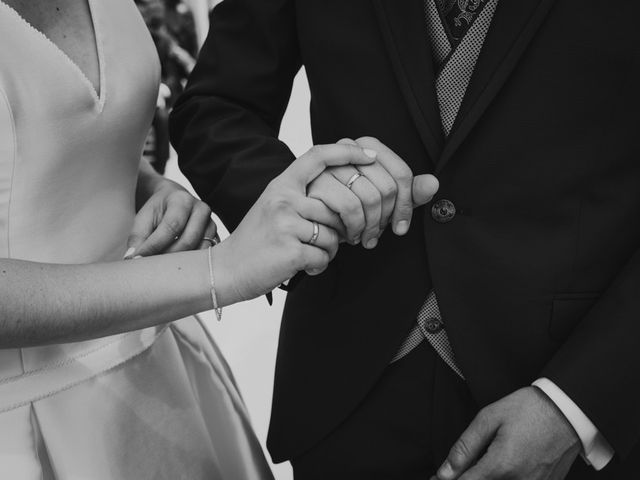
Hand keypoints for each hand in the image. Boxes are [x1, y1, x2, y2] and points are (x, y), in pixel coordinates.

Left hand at [125, 179, 216, 258]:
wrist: (174, 201)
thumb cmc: (157, 211)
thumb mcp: (143, 218)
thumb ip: (137, 237)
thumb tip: (133, 259)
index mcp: (182, 200)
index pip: (171, 226)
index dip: (154, 245)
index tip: (138, 259)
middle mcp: (202, 210)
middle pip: (188, 241)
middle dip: (168, 256)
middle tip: (152, 266)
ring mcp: (212, 225)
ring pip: (199, 251)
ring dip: (181, 263)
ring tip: (164, 268)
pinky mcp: (216, 238)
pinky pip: (206, 256)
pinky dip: (191, 265)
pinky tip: (177, 267)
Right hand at [214, 143, 374, 300]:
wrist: (227, 269)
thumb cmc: (256, 239)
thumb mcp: (274, 206)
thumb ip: (302, 195)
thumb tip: (346, 193)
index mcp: (281, 184)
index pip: (318, 156)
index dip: (348, 153)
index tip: (370, 155)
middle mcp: (283, 199)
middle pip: (337, 207)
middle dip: (340, 229)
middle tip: (324, 241)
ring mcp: (286, 224)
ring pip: (333, 235)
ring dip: (328, 250)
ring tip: (308, 254)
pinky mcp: (290, 251)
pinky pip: (324, 257)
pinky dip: (318, 266)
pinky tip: (303, 266)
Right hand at [306, 137, 438, 248]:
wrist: (308, 219)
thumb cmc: (346, 208)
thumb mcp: (381, 201)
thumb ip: (408, 193)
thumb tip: (433, 184)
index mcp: (365, 146)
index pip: (401, 174)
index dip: (406, 206)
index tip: (401, 228)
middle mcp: (344, 148)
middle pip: (386, 188)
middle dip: (385, 219)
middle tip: (377, 235)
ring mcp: (327, 166)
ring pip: (368, 200)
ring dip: (369, 227)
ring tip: (363, 238)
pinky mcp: (313, 185)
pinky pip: (347, 210)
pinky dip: (352, 230)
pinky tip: (348, 237)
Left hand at [433, 387, 581, 479]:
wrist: (568, 409)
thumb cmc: (529, 409)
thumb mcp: (489, 418)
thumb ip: (465, 447)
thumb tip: (445, 471)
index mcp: (502, 465)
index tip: (437, 479)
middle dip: (467, 478)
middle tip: (457, 472)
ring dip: (485, 478)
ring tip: (479, 466)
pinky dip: (504, 478)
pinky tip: (499, 469)